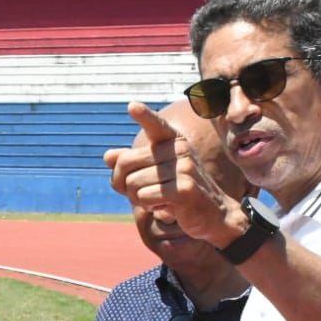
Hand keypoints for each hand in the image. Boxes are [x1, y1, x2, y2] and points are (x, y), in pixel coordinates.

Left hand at [103, 102, 242, 245]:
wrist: (212, 215)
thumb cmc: (178, 193)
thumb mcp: (154, 175)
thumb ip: (131, 164)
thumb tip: (108, 156)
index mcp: (173, 141)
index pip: (155, 125)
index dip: (144, 116)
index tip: (132, 105)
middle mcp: (179, 149)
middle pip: (125, 163)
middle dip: (123, 184)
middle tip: (139, 194)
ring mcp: (184, 167)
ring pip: (132, 184)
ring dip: (138, 198)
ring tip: (158, 200)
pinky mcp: (184, 188)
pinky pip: (144, 197)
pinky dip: (149, 206)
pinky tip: (166, 208)